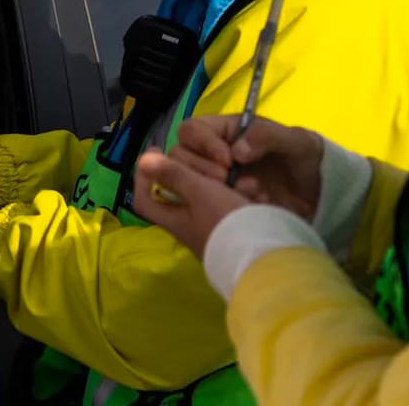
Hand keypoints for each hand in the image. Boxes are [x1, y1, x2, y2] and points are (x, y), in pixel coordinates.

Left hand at [133, 149, 250, 258]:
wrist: (265, 256)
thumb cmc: (226, 222)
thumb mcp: (199, 192)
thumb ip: (174, 175)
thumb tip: (142, 160)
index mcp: (174, 220)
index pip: (145, 200)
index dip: (144, 176)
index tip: (155, 151)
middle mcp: (190, 227)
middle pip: (180, 196)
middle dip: (192, 174)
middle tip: (204, 160)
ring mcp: (214, 230)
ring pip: (210, 198)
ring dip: (223, 183)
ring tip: (236, 172)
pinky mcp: (237, 230)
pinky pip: (232, 208)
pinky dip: (241, 195)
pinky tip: (254, 189)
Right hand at [170, 114, 324, 220]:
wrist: (321, 197)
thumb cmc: (306, 160)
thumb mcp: (296, 142)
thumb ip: (268, 137)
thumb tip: (237, 151)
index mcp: (227, 131)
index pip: (193, 129)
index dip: (203, 143)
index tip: (227, 161)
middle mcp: (213, 153)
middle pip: (180, 154)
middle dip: (201, 168)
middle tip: (227, 181)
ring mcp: (214, 180)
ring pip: (187, 180)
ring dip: (210, 188)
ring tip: (245, 194)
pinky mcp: (219, 203)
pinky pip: (203, 204)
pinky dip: (222, 206)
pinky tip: (249, 206)